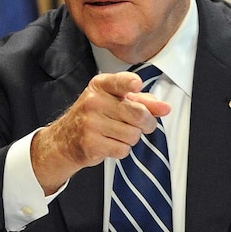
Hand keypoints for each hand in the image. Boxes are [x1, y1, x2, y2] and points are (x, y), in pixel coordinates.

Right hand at [30, 71, 170, 193]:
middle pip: (137, 114)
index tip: (136, 85)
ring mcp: (90, 123)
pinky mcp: (91, 143)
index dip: (130, 84)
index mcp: (101, 85)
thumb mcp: (115, 101)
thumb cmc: (95, 116)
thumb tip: (165, 108)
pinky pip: (123, 149)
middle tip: (143, 125)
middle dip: (147, 123)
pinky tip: (111, 143)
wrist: (65, 139)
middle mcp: (94, 101)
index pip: (119, 82)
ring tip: (119, 134)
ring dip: (132, 138)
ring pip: (133, 134)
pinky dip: (122, 149)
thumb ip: (143, 101)